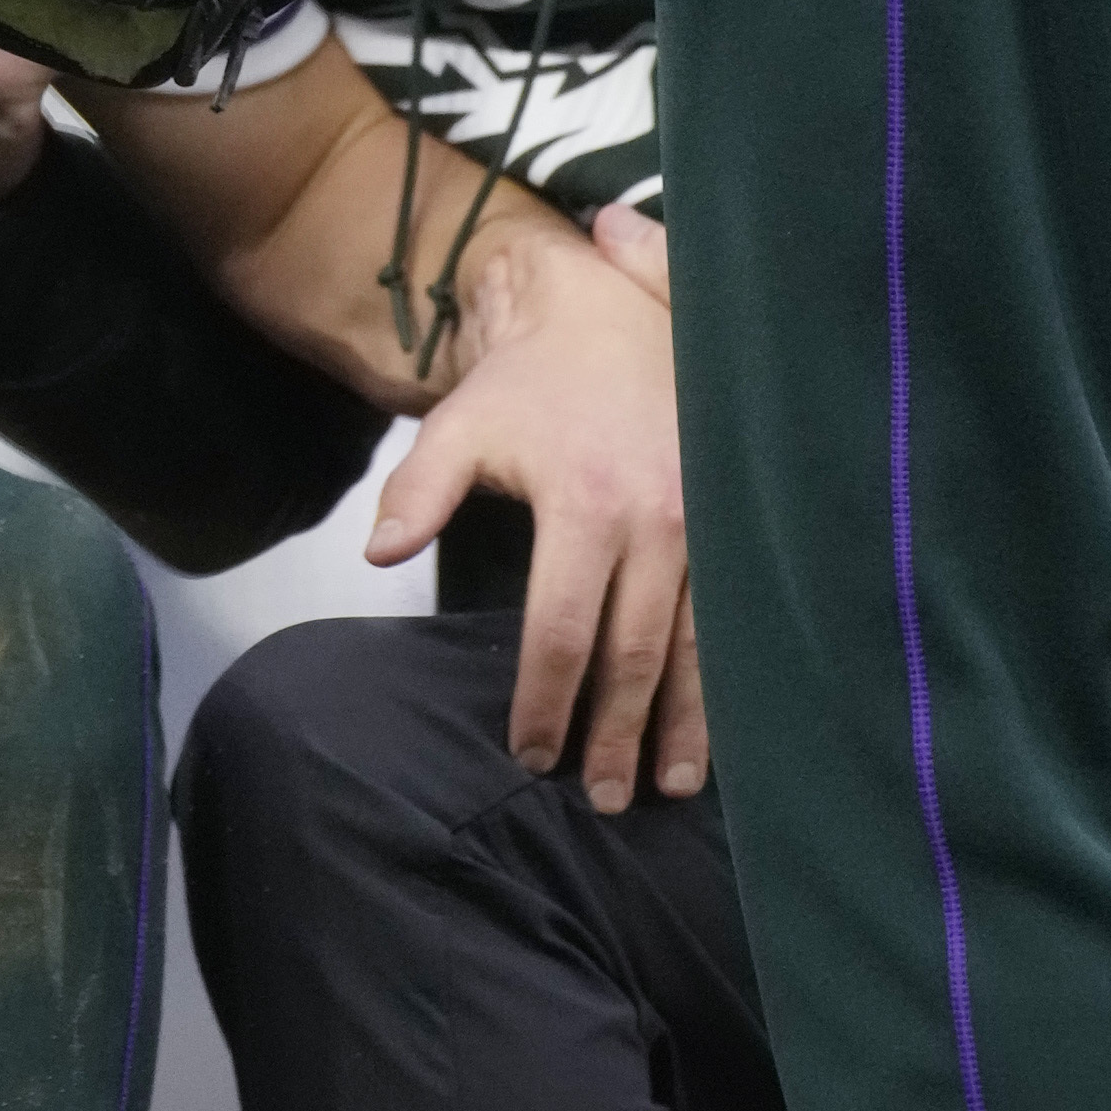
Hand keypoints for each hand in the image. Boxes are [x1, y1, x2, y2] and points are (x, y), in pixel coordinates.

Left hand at [364, 207, 703, 809]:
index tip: (530, 754)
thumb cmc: (529, 381)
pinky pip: (730, 615)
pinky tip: (719, 726)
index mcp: (585, 503)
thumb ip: (418, 489)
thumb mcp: (461, 424)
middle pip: (634, 652)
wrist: (610, 312)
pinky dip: (724, 676)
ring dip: (683, 723)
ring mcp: (705, 523)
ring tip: (667, 788)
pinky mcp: (732, 522)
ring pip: (697, 645)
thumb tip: (379, 554)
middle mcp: (657, 520)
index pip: (563, 629)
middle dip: (616, 734)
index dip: (546, 699)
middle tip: (602, 799)